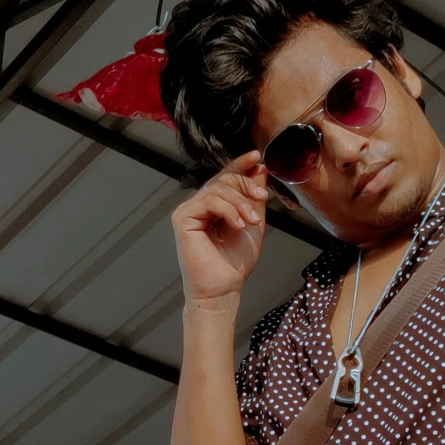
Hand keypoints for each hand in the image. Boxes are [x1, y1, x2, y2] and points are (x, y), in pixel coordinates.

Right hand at [173, 152, 269, 305]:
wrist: (224, 287)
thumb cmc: (235, 262)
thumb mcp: (253, 222)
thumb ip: (254, 197)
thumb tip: (259, 168)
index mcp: (215, 205)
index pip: (226, 177)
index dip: (240, 165)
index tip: (256, 157)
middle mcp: (200, 205)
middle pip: (223, 179)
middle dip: (246, 185)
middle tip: (261, 197)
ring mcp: (189, 211)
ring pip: (217, 189)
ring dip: (240, 202)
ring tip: (251, 221)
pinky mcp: (182, 218)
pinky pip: (208, 200)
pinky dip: (228, 210)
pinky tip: (238, 225)